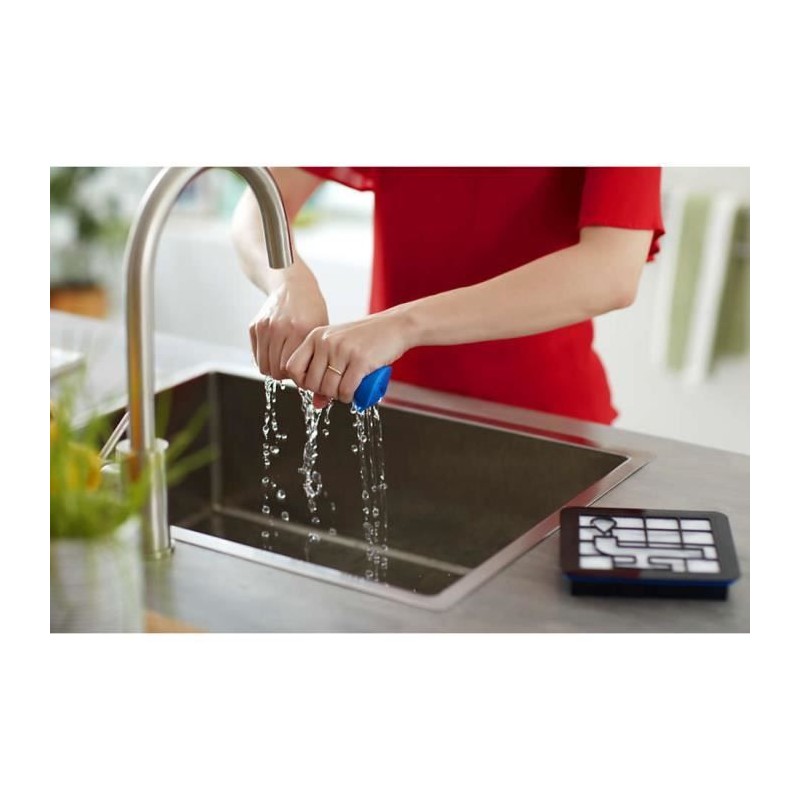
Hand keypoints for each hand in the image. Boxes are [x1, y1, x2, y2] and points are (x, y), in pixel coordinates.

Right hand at [249, 273, 328, 381]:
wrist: (293, 285)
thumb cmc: (311, 310)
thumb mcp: (320, 331)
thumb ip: (317, 357)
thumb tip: (316, 391)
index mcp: (301, 330)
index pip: (293, 369)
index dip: (298, 377)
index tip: (303, 375)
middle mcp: (281, 328)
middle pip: (277, 370)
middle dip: (285, 375)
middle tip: (293, 371)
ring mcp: (266, 327)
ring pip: (264, 366)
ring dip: (274, 369)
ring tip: (284, 363)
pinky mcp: (255, 326)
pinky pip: (256, 356)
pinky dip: (265, 360)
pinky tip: (275, 354)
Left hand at [285, 309, 415, 406]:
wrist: (395, 326)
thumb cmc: (367, 338)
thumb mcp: (340, 349)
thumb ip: (325, 372)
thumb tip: (316, 403)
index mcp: (316, 336)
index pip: (292, 366)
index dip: (301, 382)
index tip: (315, 385)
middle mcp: (326, 341)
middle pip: (311, 382)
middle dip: (322, 393)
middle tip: (336, 391)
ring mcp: (342, 350)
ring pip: (329, 388)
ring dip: (337, 397)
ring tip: (346, 392)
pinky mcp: (360, 360)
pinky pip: (346, 389)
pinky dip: (348, 398)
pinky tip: (353, 394)